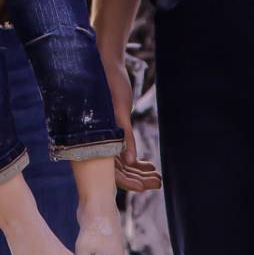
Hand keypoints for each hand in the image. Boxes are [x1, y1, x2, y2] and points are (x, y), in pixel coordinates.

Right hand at [101, 50, 161, 191]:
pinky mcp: (112, 133)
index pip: (110, 172)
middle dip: (137, 179)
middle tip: (157, 183)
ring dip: (139, 171)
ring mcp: (105, 138)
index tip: (143, 188)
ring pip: (122, 163)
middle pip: (118, 170)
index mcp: (95, 139)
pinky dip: (136, 160)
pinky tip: (150, 165)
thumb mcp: (121, 111)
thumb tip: (131, 161)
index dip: (127, 182)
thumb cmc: (111, 86)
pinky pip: (124, 152)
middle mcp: (98, 142)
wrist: (107, 67)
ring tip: (157, 178)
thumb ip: (125, 137)